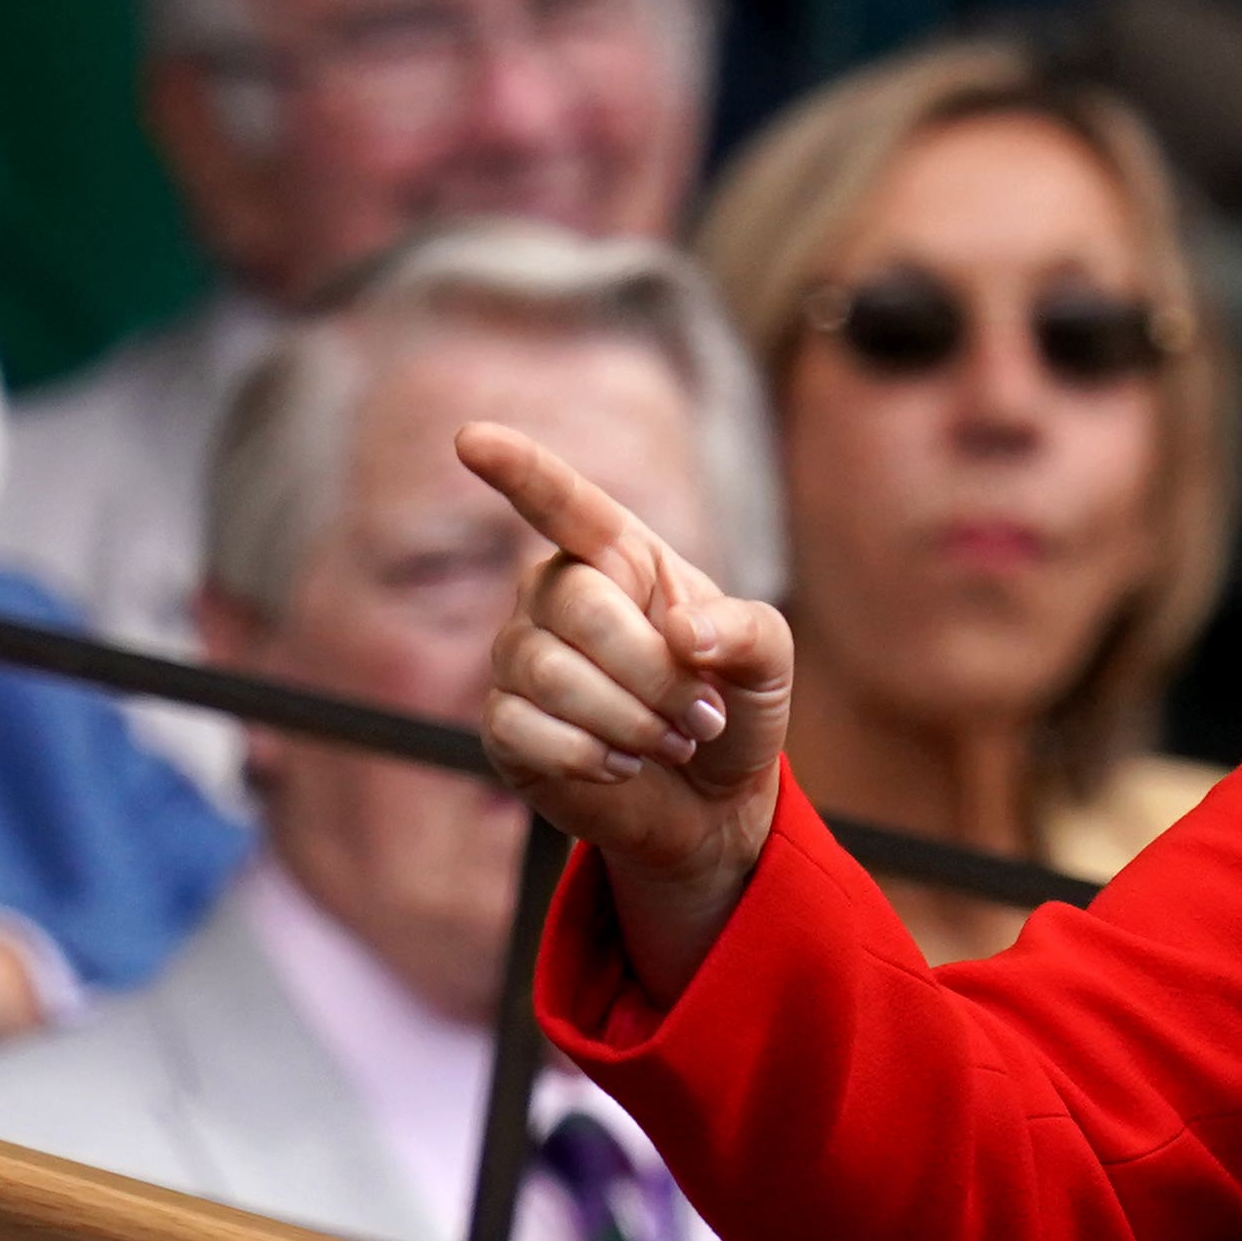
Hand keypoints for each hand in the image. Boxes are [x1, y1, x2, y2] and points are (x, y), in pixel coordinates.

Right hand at [461, 418, 796, 996]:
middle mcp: (554, 595)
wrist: (712, 801)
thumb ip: (746, 630)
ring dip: (632, 720)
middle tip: (703, 716)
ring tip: (673, 742)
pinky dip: (591, 757)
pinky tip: (623, 766)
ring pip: (552, 673)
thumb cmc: (733, 706)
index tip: (473, 439)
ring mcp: (519, 658)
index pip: (565, 506)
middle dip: (654, 672)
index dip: (521, 471)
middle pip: (581, 608)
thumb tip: (682, 632)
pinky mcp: (504, 725)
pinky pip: (528, 730)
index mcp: (617, 558)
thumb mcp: (768, 662)